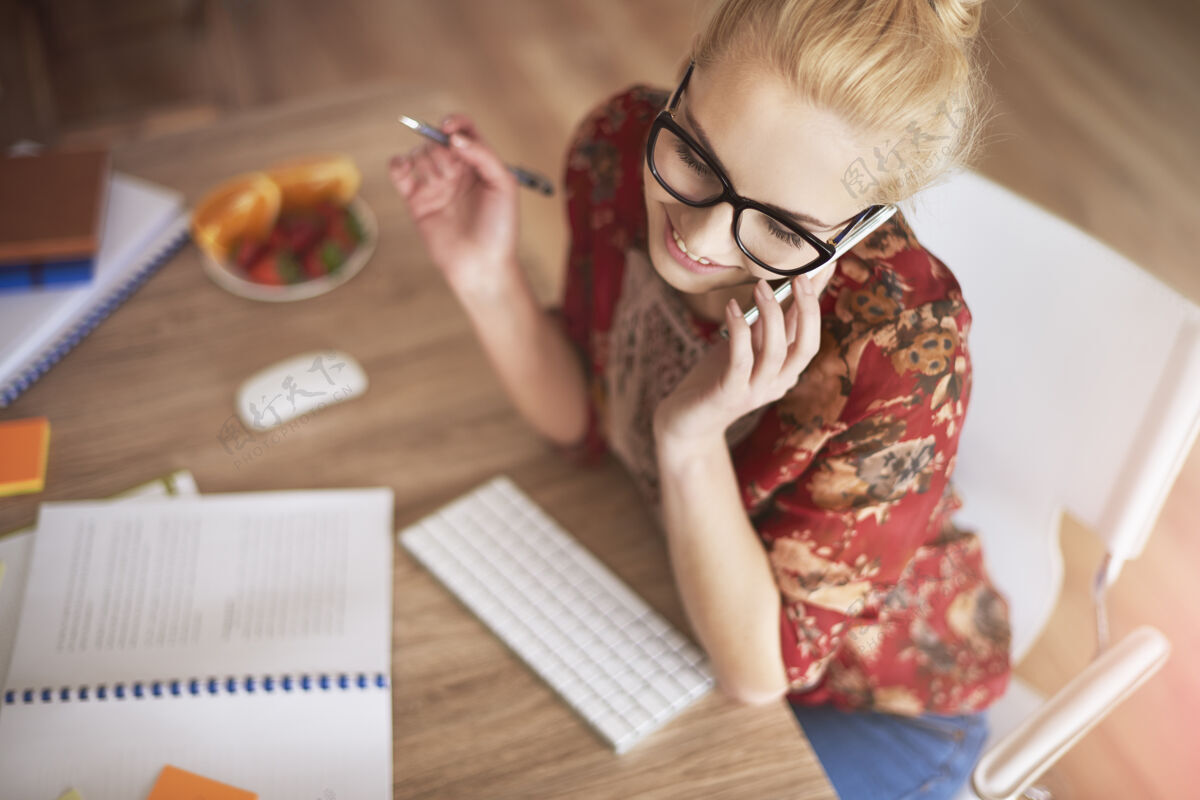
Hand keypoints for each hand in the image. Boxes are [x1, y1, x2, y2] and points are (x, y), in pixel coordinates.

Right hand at [388, 114, 518, 293]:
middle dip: (441, 150)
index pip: (464, 130)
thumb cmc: (499, 227)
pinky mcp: (416, 201)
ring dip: (426, 160)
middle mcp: (457, 171)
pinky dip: (397, 164)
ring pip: (420, 153)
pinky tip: (404, 169)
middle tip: (450, 173)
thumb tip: (454, 139)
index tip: (448, 129)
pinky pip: (400, 172)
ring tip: (439, 184)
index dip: (454, 122)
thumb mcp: (504, 185)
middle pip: (438, 140)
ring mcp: (435, 185)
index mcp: (479, 164)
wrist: (481, 264)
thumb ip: (483, 155)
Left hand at [654, 276, 821, 448]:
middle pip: (807, 347)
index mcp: (786, 371)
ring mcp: (755, 391)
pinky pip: (741, 360)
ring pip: (777, 352)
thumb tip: (785, 288)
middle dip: (808, 309)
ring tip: (760, 286)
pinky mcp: (730, 394)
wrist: (687, 419)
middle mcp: (778, 383)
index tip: (827, 265)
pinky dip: (739, 331)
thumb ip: (766, 325)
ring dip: (771, 315)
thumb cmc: (716, 377)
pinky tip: (732, 307)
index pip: (810, 333)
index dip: (818, 300)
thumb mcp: (747, 347)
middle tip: (798, 276)